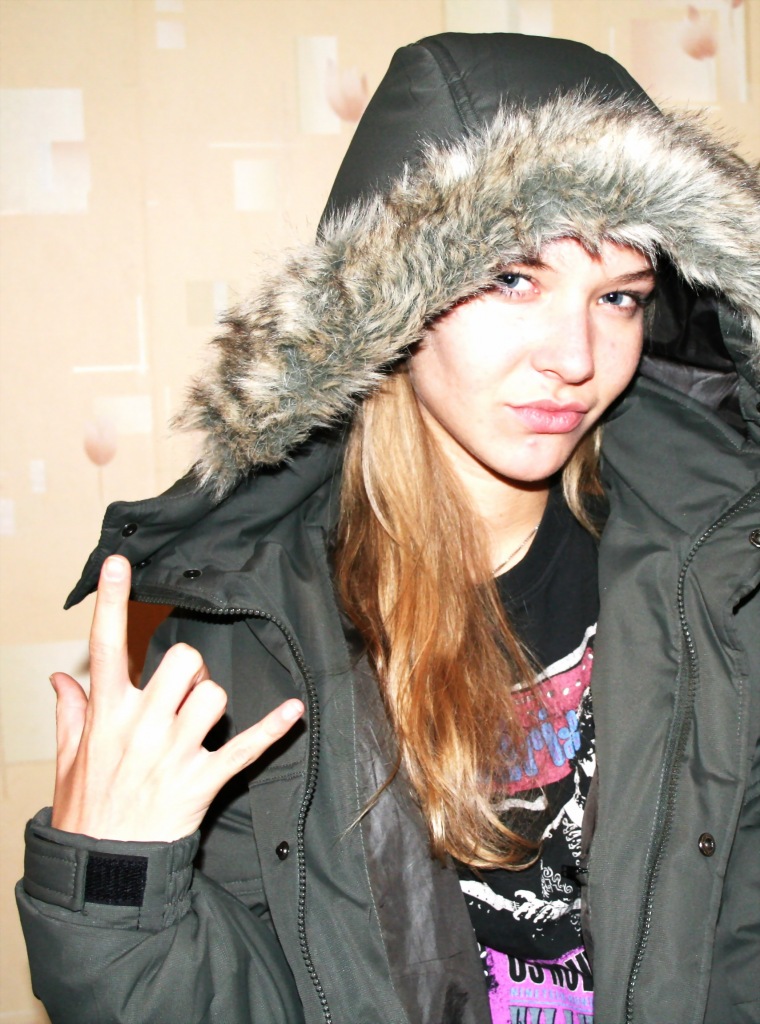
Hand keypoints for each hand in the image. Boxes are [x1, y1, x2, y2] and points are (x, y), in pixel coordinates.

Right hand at [50, 555, 303, 841]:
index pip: (105, 647)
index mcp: (107, 715)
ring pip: (214, 696)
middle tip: (182, 690)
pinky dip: (272, 730)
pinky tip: (293, 712)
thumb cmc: (86, 810)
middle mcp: (141, 727)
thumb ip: (71, 713)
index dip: (111, 601)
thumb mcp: (68, 759)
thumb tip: (59, 679)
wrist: (104, 871)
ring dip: (211, 703)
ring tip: (197, 725)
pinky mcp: (202, 780)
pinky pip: (245, 748)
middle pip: (183, 661)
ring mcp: (174, 753)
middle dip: (188, 668)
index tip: (119, 565)